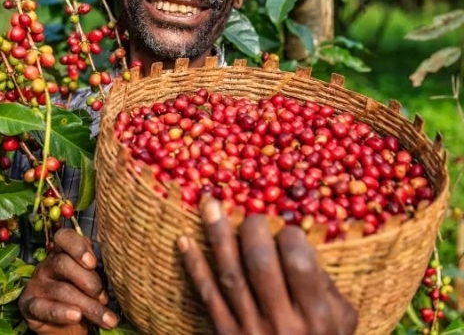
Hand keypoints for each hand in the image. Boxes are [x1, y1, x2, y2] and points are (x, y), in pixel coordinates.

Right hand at [18, 229, 119, 333]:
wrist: (65, 325)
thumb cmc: (82, 296)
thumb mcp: (92, 280)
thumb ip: (97, 271)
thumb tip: (118, 270)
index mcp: (62, 253)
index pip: (64, 238)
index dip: (77, 247)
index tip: (93, 263)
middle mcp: (47, 265)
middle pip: (63, 264)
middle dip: (88, 281)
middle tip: (104, 297)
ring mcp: (36, 285)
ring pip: (60, 290)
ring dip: (87, 305)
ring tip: (106, 318)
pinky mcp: (29, 306)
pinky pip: (43, 308)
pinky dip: (61, 313)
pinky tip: (76, 316)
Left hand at [178, 198, 357, 334]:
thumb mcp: (340, 322)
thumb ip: (326, 285)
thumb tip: (299, 243)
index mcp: (316, 316)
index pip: (299, 262)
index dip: (289, 236)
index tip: (286, 229)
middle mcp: (282, 322)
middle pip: (259, 263)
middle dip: (252, 229)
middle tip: (251, 216)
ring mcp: (250, 330)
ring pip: (230, 274)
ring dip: (217, 235)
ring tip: (209, 204)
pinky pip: (207, 295)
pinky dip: (194, 266)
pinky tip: (184, 240)